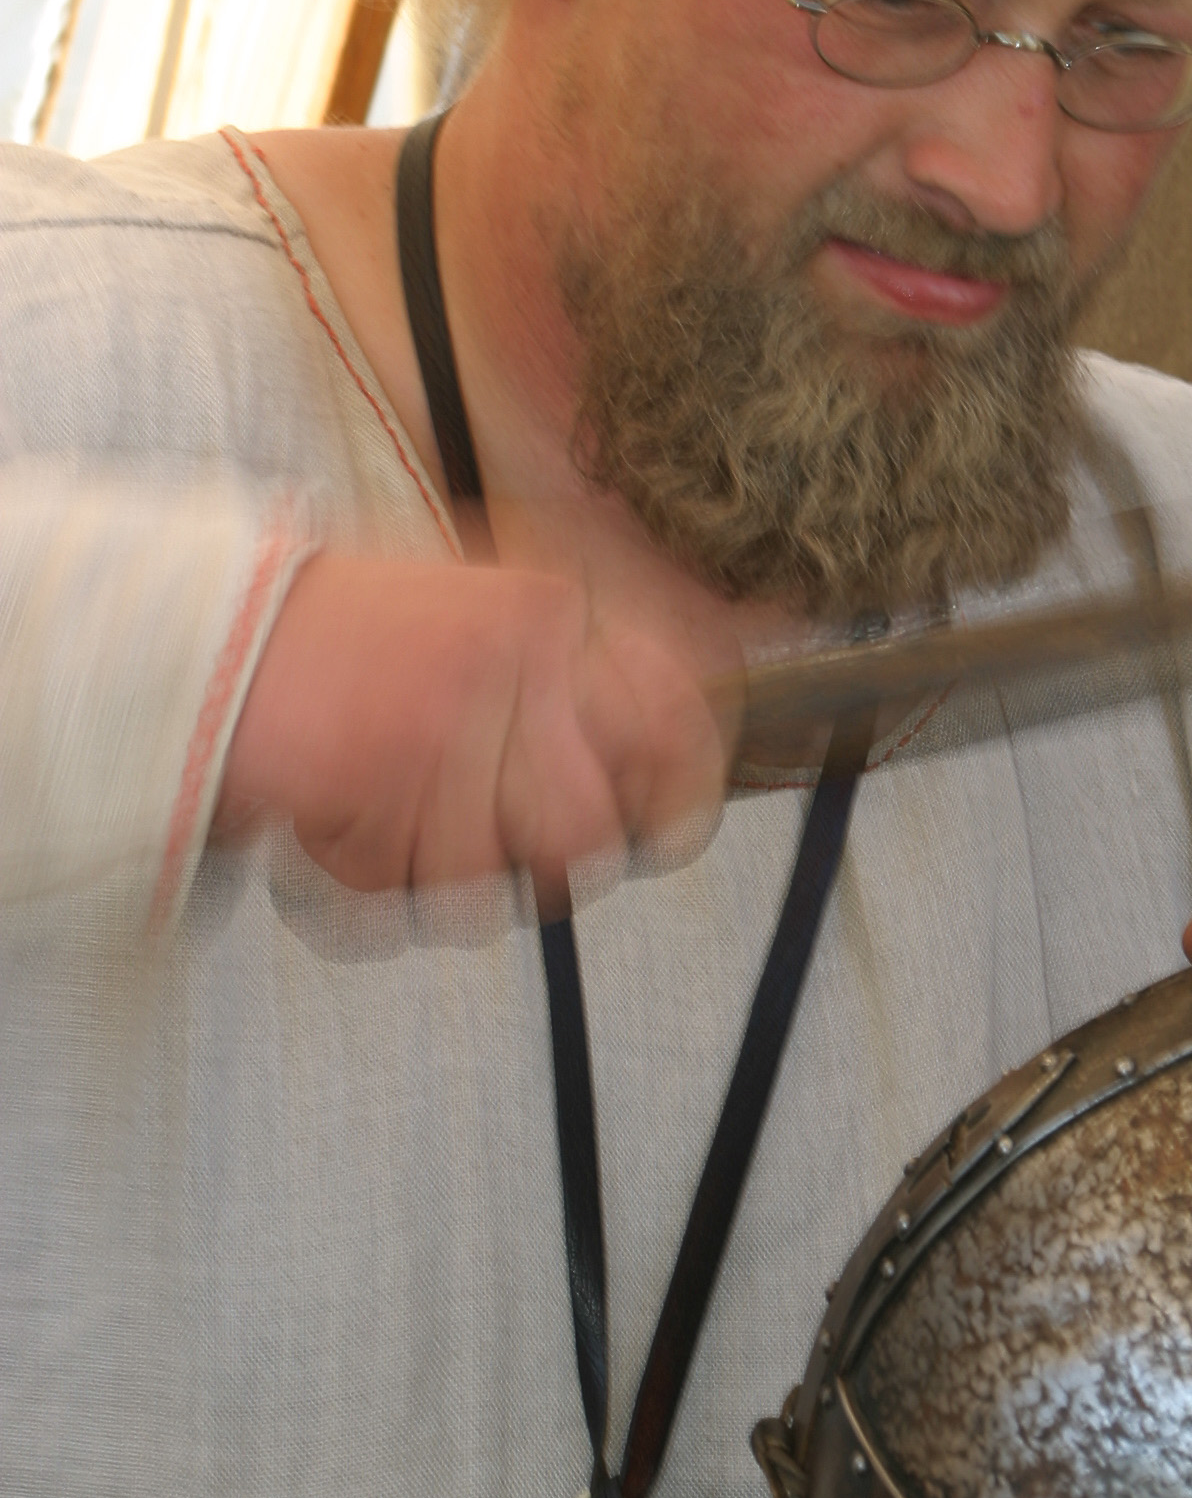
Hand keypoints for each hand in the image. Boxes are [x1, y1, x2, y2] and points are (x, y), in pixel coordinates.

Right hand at [218, 551, 729, 899]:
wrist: (203, 632)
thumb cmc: (331, 635)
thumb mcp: (469, 613)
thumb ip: (556, 676)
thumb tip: (651, 766)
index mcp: (543, 614)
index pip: (673, 715)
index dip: (681, 791)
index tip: (661, 829)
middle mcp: (516, 659)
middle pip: (586, 830)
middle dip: (533, 867)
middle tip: (478, 849)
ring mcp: (453, 717)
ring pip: (493, 875)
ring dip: (430, 871)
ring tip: (382, 815)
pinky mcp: (384, 771)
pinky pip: (404, 884)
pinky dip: (360, 877)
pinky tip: (332, 817)